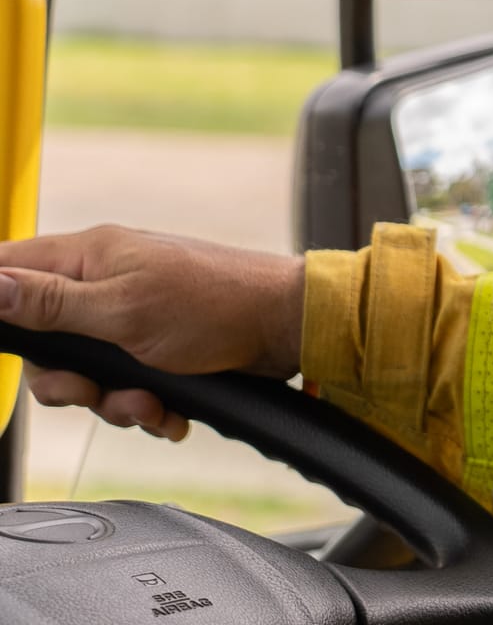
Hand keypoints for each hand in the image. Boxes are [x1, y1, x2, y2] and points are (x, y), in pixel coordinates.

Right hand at [0, 226, 304, 441]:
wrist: (290, 330)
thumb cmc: (216, 305)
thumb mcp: (122, 309)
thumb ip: (50, 303)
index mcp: (90, 256)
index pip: (10, 270)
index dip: (0, 309)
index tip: (20, 351)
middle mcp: (106, 283)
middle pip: (45, 345)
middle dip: (69, 384)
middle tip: (94, 392)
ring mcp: (133, 317)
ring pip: (87, 376)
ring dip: (115, 402)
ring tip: (151, 402)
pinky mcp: (159, 349)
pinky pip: (127, 388)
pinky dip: (146, 406)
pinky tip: (170, 410)